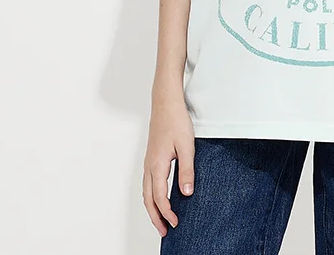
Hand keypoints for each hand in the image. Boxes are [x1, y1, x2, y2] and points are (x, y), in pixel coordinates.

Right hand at [142, 88, 195, 236]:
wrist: (166, 101)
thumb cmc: (176, 120)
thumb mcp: (187, 146)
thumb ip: (186, 170)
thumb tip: (186, 193)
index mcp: (157, 165)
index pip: (159, 197)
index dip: (166, 213)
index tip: (175, 224)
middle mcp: (149, 165)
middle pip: (148, 199)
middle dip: (155, 217)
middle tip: (164, 232)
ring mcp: (149, 161)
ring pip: (146, 191)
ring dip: (152, 207)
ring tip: (161, 219)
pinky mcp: (152, 156)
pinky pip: (148, 182)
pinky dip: (152, 195)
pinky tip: (160, 196)